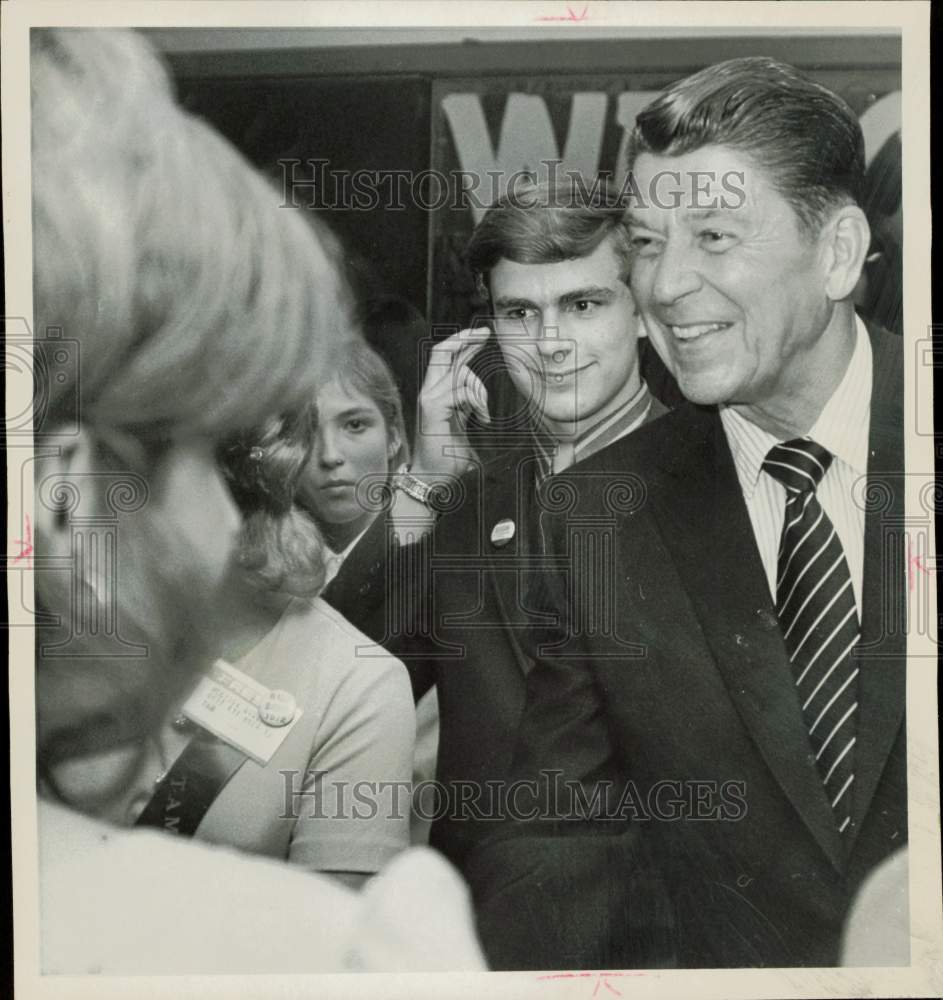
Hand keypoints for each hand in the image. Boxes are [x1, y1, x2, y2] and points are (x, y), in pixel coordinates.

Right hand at [412, 327, 490, 481]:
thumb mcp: (461, 421)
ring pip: (460, 373)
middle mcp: (428, 391)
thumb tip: (476, 389)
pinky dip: (478, 403)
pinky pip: (462, 391)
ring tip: (484, 414)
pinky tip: (482, 419)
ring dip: (481, 391)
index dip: (462, 343)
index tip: (481, 335)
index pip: (445, 357)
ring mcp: (428, 398)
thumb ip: (466, 403)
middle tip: (485, 333)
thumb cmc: (446, 454)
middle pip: (442, 351)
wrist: (432, 477)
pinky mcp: (433, 408)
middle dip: (466, 339)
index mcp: (433, 392)